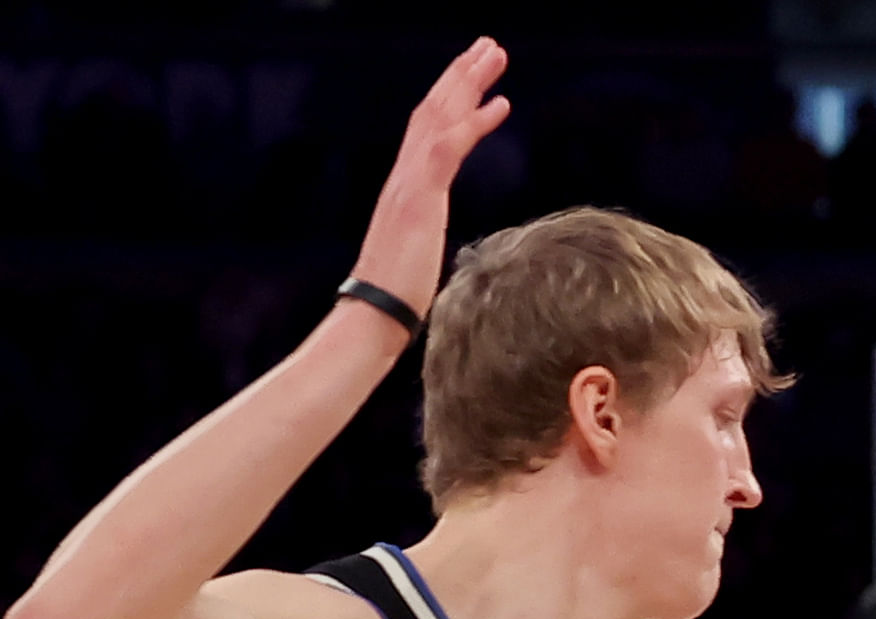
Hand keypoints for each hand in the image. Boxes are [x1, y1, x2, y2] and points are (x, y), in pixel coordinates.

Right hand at [353, 39, 511, 318]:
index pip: (426, 130)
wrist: (373, 314)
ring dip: (470, 82)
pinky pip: (451, 147)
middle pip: (432, 110)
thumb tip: (425, 246)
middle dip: (460, 75)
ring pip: (440, 116)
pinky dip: (476, 122)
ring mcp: (409, 183)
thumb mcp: (415, 255)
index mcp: (404, 188)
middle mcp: (403, 176)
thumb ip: (421, 236)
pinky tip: (502, 104)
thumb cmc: (395, 297)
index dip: (449, 99)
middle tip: (488, 46)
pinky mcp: (420, 198)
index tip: (473, 77)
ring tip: (495, 54)